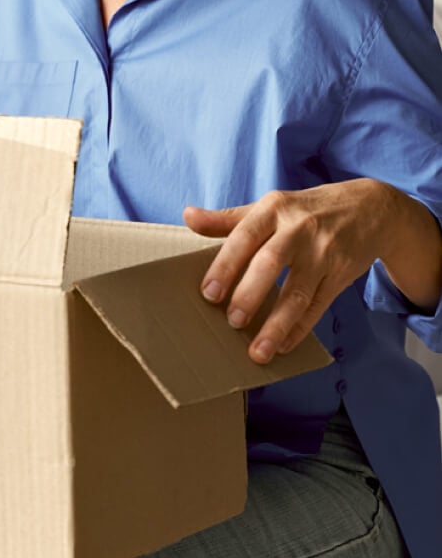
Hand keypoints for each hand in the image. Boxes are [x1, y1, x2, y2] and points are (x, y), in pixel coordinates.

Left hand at [184, 179, 438, 364]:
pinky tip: (283, 346)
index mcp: (274, 208)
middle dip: (250, 294)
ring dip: (277, 325)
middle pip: (271, 263)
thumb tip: (187, 216)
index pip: (244, 236)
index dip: (225, 265)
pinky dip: (300, 328)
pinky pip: (318, 306)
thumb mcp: (269, 206)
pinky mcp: (342, 274)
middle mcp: (299, 228)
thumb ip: (228, 218)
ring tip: (257, 351)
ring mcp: (324, 252)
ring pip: (298, 292)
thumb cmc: (305, 210)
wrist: (370, 208)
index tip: (208, 293)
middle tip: (232, 322)